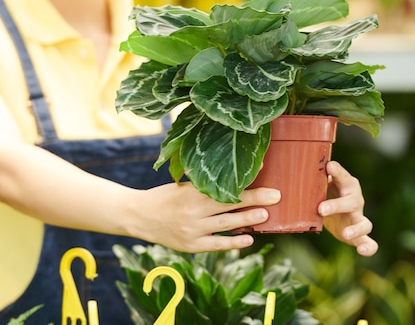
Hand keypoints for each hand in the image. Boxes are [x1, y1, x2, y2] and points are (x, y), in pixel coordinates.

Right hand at [133, 182, 280, 252]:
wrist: (138, 216)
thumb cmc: (164, 197)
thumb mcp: (182, 186)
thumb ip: (204, 185)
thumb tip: (233, 178)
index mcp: (191, 192)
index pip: (224, 185)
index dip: (245, 180)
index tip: (263, 169)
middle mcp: (193, 210)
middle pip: (229, 204)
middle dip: (254, 199)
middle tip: (276, 196)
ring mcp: (192, 230)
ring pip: (226, 224)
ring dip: (247, 219)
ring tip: (266, 215)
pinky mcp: (191, 245)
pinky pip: (216, 245)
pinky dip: (233, 242)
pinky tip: (248, 239)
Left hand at [318, 161, 377, 256]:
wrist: (333, 210)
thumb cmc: (324, 192)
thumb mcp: (317, 185)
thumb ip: (309, 179)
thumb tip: (282, 172)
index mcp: (346, 184)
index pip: (343, 176)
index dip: (338, 171)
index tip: (329, 166)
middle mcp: (355, 200)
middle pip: (351, 201)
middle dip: (336, 205)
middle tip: (320, 209)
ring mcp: (359, 217)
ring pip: (364, 223)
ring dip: (356, 229)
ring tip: (345, 233)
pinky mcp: (359, 233)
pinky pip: (368, 241)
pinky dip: (369, 247)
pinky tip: (363, 252)